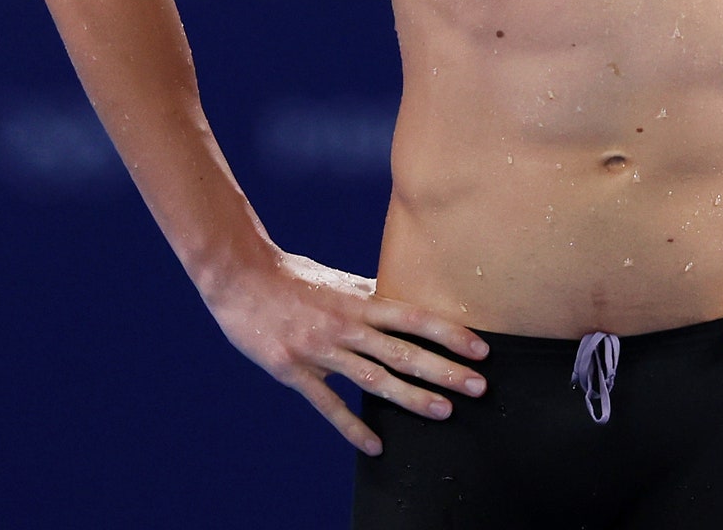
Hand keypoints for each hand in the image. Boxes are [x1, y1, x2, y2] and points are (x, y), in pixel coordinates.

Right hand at [204, 250, 488, 453]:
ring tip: (444, 412)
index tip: (480, 347)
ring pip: (374, 379)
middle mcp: (347, 326)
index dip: (449, 333)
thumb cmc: (294, 276)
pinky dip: (352, 427)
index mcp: (360, 302)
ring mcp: (321, 350)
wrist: (242, 277)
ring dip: (412, 397)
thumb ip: (368, 294)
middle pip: (403, 351)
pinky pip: (328, 404)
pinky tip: (375, 446)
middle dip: (444, 370)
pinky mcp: (294, 371)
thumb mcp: (338, 281)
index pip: (415, 318)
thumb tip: (398, 298)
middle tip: (479, 386)